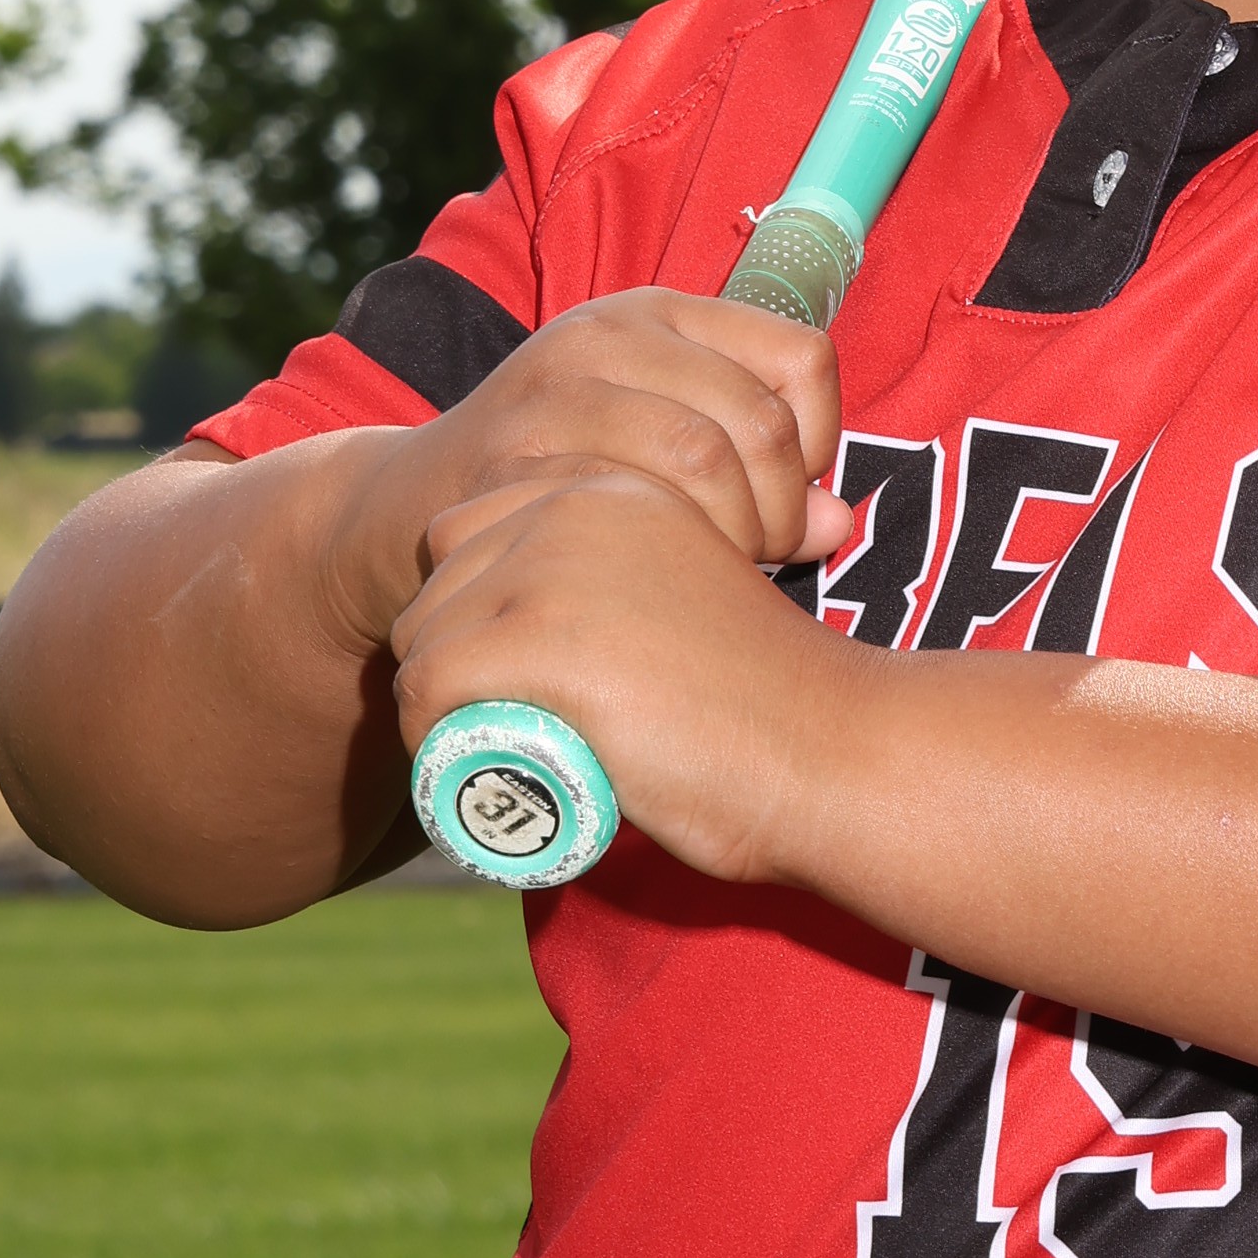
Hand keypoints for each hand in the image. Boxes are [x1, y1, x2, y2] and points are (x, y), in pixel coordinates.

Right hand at [313, 289, 850, 662]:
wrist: (414, 506)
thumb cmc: (567, 477)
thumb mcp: (661, 435)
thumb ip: (756, 468)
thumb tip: (839, 523)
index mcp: (662, 314)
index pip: (802, 357)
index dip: (822, 440)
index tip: (790, 494)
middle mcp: (610, 335)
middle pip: (762, 420)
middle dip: (780, 509)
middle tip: (755, 554)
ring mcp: (557, 392)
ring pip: (704, 461)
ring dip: (732, 538)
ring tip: (712, 568)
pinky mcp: (514, 459)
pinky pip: (629, 508)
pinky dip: (664, 557)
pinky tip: (653, 581)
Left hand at [385, 461, 838, 884]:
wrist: (832, 750)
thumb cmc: (772, 700)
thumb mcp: (686, 592)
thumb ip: (622, 578)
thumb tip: (567, 624)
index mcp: (617, 485)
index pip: (474, 525)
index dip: (484, 610)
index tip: (526, 674)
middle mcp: (577, 505)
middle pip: (438, 575)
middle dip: (458, 654)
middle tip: (513, 723)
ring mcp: (553, 567)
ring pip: (425, 637)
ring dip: (446, 706)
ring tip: (507, 753)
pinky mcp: (536, 638)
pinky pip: (428, 690)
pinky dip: (439, 743)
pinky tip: (490, 772)